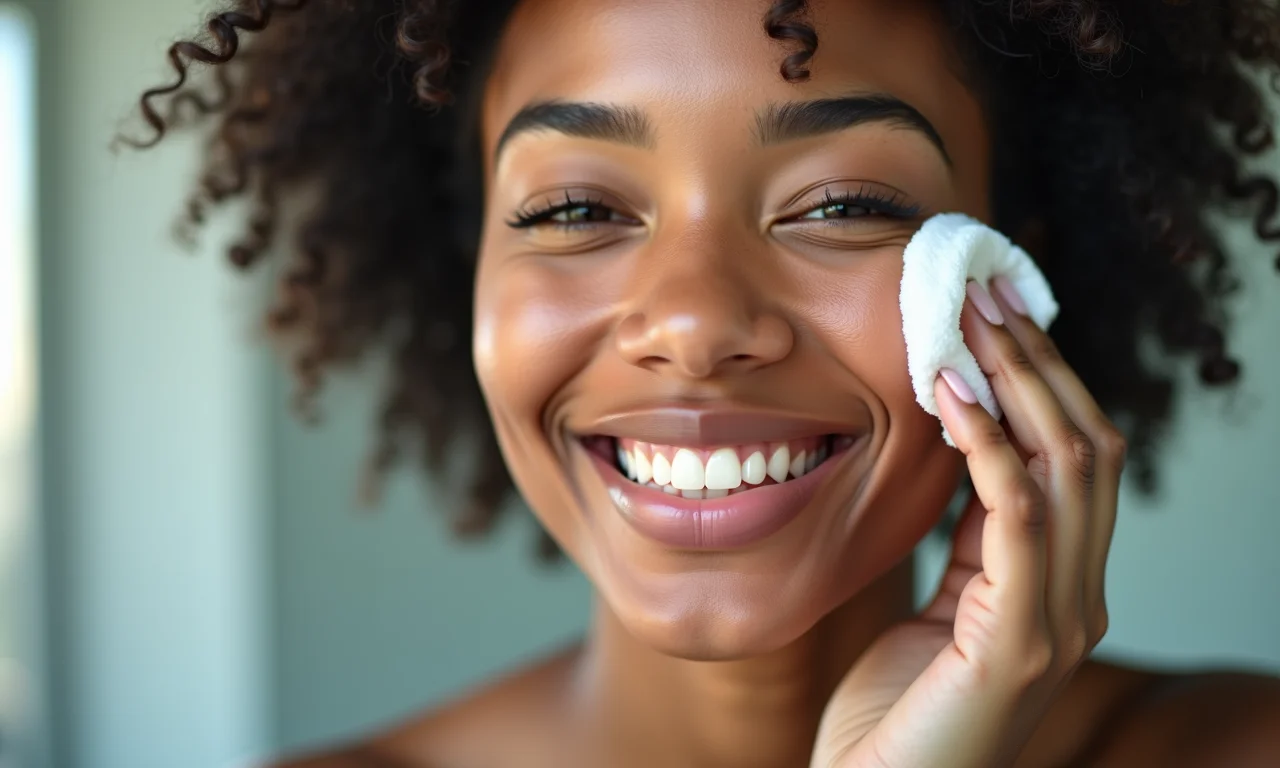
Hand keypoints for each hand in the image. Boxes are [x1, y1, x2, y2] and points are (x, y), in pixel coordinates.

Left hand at [811, 278, 1126, 767]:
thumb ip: (966, 543)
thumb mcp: (935, 608)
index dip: (1041, 384)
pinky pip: (1016, 518)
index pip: (1073, 462)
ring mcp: (1058, 625)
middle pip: (1087, 449)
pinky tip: (949, 399)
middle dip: (1038, 365)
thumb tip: (965, 452)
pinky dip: (989, 447)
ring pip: (1068, 469)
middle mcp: (1077, 600)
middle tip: (986, 296)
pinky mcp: (1019, 645)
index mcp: (1059, 589)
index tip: (993, 318)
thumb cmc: (893, 713)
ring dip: (1020, 385)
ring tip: (971, 323)